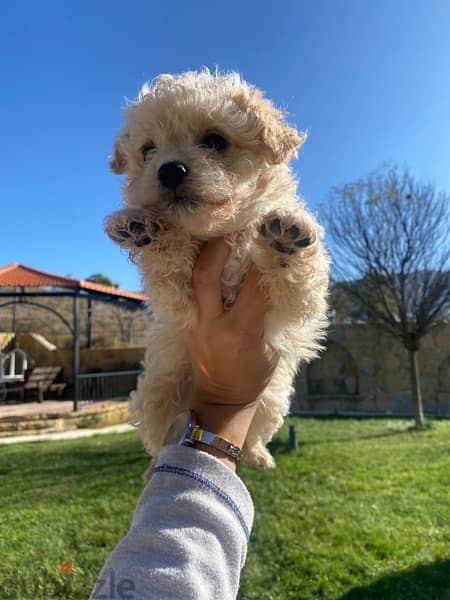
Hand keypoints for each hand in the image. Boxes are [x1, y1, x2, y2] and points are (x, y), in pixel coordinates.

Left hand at [182, 238, 278, 468]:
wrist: (220, 400)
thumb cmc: (253, 376)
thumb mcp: (272, 348)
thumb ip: (270, 314)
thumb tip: (276, 279)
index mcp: (240, 332)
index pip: (254, 287)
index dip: (264, 259)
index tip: (272, 237)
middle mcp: (212, 325)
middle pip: (207, 274)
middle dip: (218, 245)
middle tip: (232, 225)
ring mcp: (193, 324)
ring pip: (191, 278)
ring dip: (203, 252)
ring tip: (216, 233)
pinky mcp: (184, 324)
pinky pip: (186, 290)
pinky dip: (195, 269)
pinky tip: (202, 254)